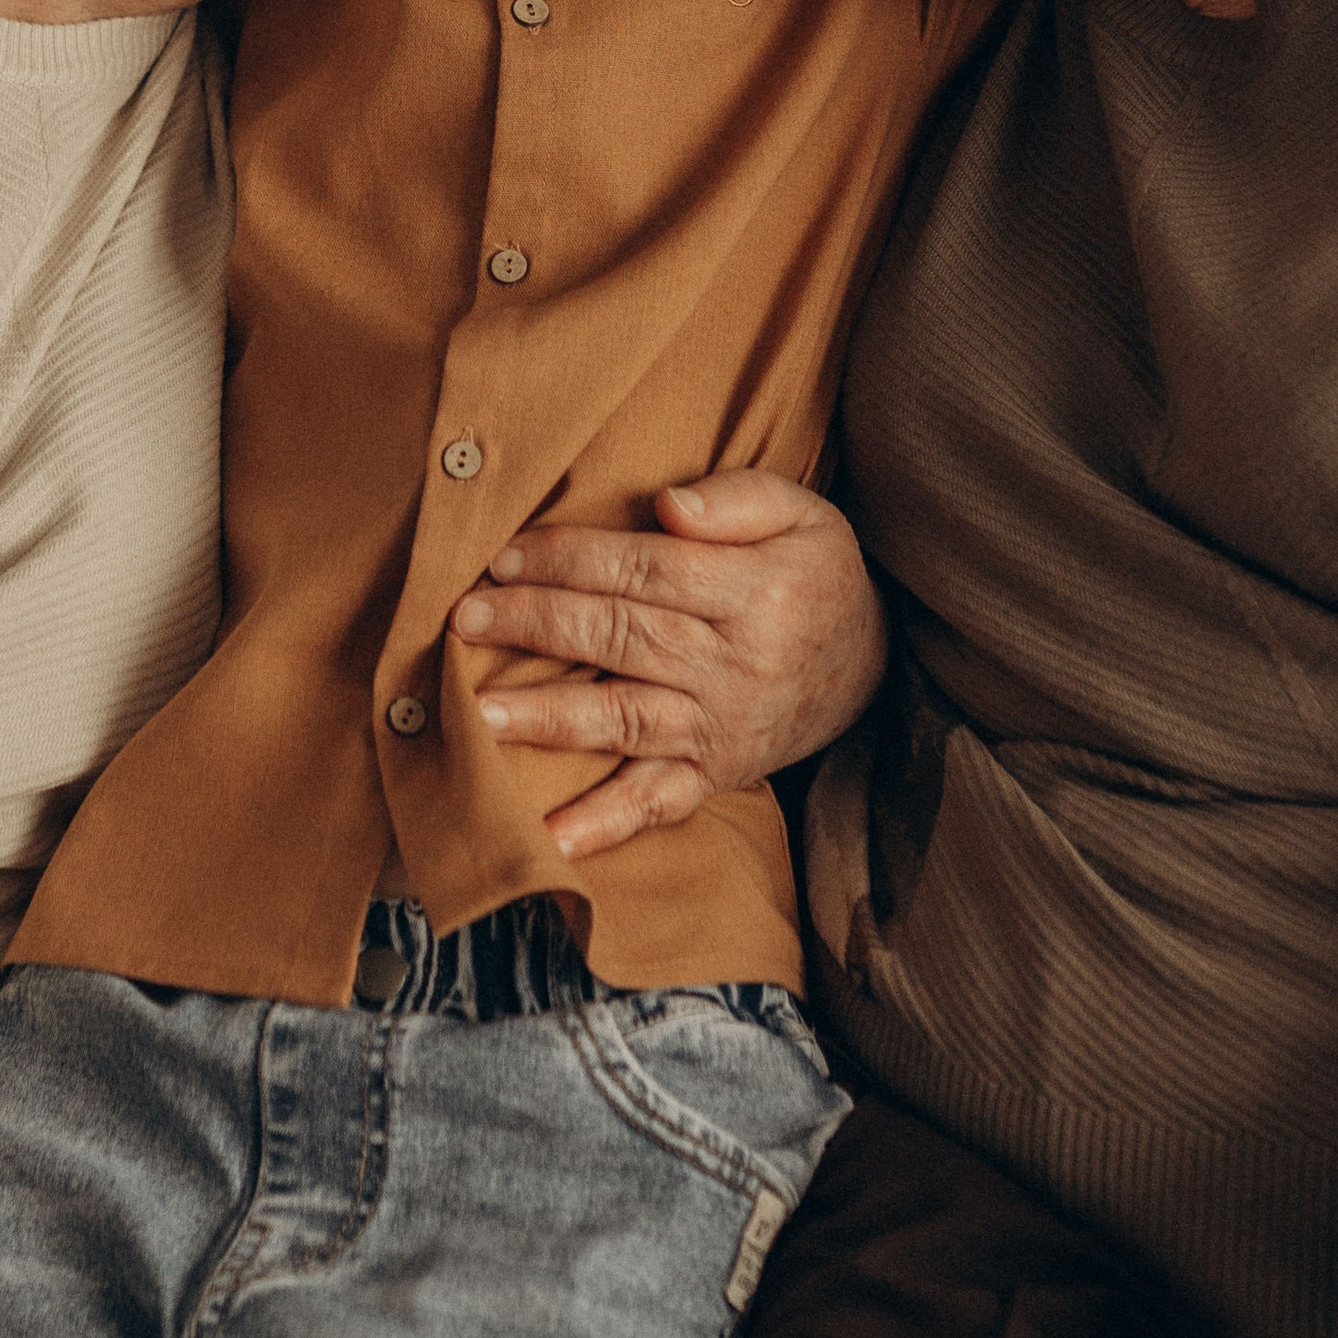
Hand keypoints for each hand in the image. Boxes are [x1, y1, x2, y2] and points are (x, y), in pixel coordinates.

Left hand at [448, 468, 887, 859]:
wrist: (873, 667)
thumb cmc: (816, 577)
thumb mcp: (804, 514)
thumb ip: (739, 498)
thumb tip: (669, 506)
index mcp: (755, 591)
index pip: (644, 572)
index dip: (569, 561)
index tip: (504, 557)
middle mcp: (735, 664)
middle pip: (621, 637)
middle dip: (537, 625)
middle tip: (465, 619)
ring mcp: (722, 726)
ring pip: (625, 718)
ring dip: (548, 718)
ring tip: (479, 715)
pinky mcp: (715, 773)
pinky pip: (658, 802)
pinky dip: (605, 824)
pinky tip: (552, 839)